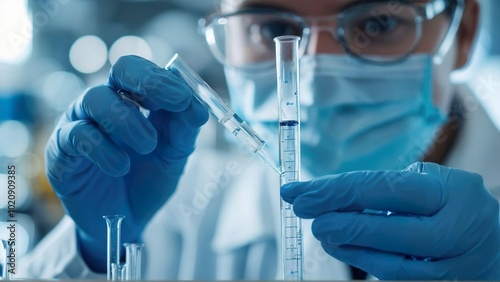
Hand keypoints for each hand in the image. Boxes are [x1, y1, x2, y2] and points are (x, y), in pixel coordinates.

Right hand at [45, 55, 207, 271]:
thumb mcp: (173, 156)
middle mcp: (106, 104)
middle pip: (120, 70)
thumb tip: (198, 106)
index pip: (147, 72)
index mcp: (134, 100)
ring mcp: (81, 123)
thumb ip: (184, 130)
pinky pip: (77, 135)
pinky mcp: (62, 151)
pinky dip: (104, 149)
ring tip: (148, 145)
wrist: (124, 222)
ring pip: (96, 99)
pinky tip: (121, 166)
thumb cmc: (147, 181)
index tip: (184, 97)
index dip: (165, 79)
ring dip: (128, 120)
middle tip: (174, 101)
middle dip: (149, 81)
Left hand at [281, 162, 499, 279]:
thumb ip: (387, 188)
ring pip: (388, 262)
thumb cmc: (452, 203)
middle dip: (337, 220)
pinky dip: (363, 261)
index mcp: (449, 192)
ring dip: (345, 245)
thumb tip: (330, 195)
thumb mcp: (429, 182)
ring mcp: (451, 265)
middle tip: (303, 211)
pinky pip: (395, 277)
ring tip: (319, 230)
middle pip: (386, 229)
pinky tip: (340, 246)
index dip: (334, 190)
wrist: (495, 241)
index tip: (298, 192)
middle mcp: (454, 229)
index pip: (381, 188)